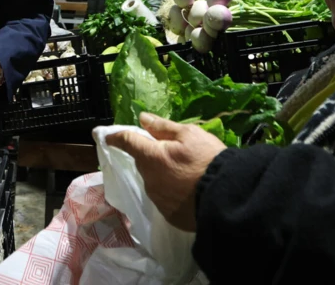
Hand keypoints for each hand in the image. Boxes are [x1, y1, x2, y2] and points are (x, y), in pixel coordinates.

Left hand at [105, 113, 226, 231]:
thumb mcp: (189, 134)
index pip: (127, 142)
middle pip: (144, 163)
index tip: (107, 137)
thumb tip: (142, 119)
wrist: (227, 197)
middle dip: (151, 156)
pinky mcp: (169, 214)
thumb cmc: (208, 160)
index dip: (116, 137)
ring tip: (185, 174)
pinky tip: (187, 191)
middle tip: (172, 153)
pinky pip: (165, 198)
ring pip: (154, 181)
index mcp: (150, 156)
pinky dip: (171, 192)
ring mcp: (158, 199)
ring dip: (162, 175)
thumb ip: (163, 127)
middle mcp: (149, 179)